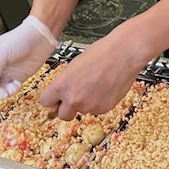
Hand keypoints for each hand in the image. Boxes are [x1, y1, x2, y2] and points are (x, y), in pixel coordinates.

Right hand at [0, 16, 56, 100]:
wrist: (40, 37)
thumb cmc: (20, 38)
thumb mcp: (3, 54)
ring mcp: (8, 72)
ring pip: (0, 88)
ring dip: (3, 92)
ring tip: (8, 91)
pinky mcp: (18, 77)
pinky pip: (11, 88)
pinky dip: (13, 90)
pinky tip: (17, 85)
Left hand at [39, 24, 155, 119]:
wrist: (123, 54)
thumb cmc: (99, 54)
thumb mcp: (73, 66)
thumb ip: (64, 83)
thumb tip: (60, 94)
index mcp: (61, 86)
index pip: (46, 102)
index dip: (52, 99)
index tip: (56, 98)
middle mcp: (73, 99)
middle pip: (62, 115)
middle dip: (67, 108)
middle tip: (75, 96)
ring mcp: (89, 106)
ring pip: (81, 111)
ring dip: (85, 103)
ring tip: (95, 85)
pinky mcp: (103, 109)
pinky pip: (96, 110)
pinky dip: (99, 103)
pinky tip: (104, 88)